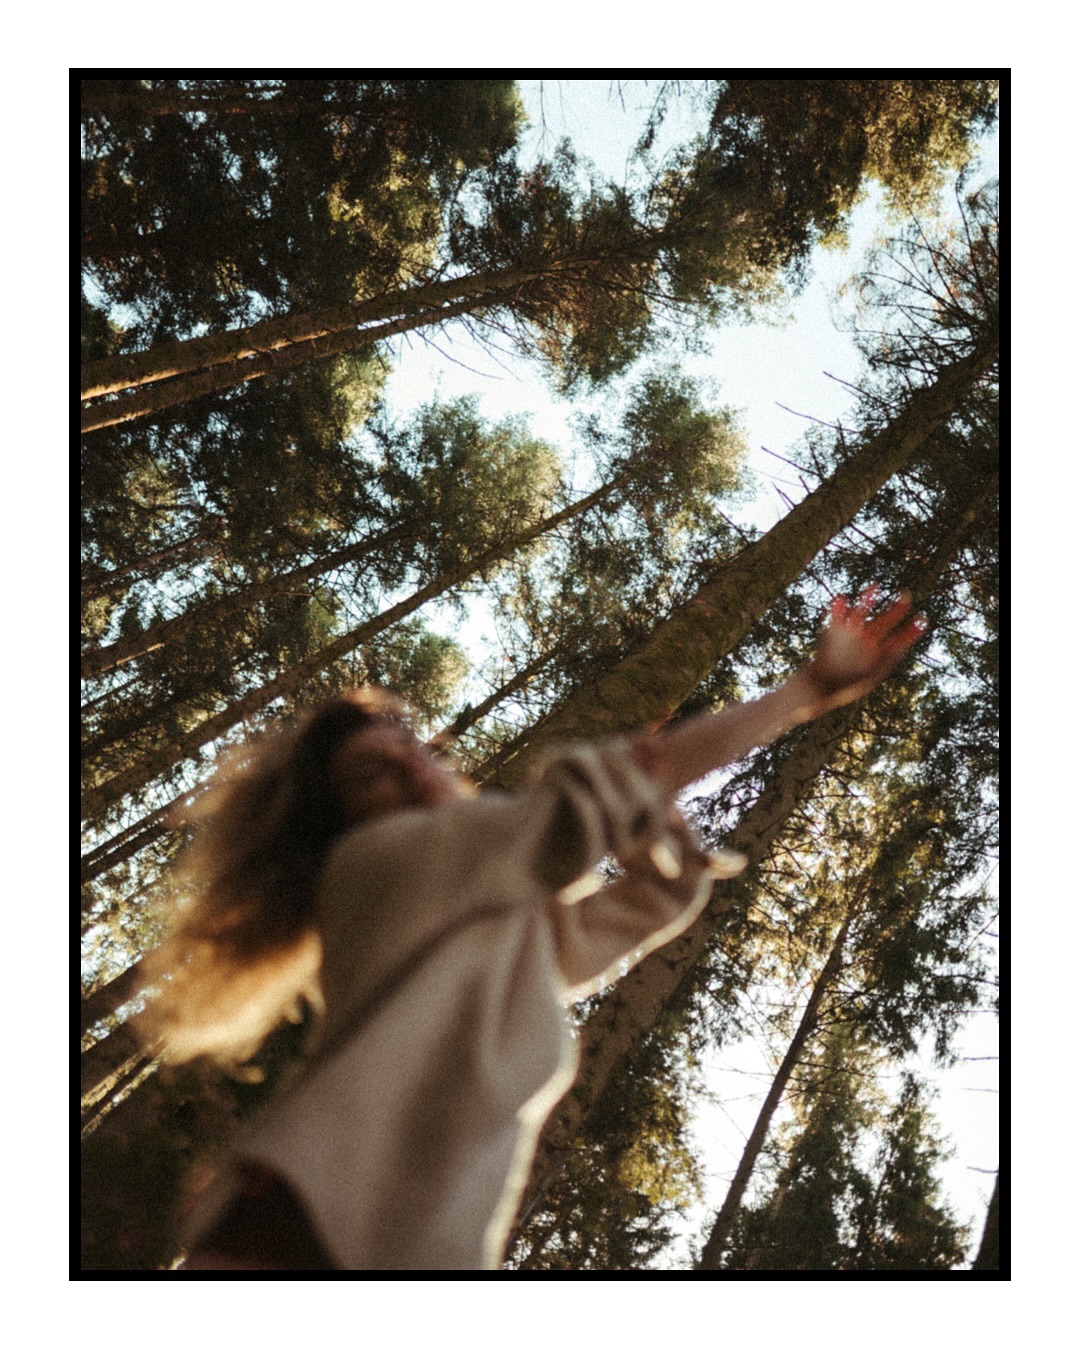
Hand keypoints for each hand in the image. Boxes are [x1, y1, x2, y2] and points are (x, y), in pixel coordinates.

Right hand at [802, 585, 926, 710]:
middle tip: (907, 595)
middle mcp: (866, 640)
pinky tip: (842, 598)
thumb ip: (885, 660)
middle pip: (884, 621)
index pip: (898, 640)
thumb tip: (901, 646)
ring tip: (874, 586)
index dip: (910, 630)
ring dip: (867, 600)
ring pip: (861, 613)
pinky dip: (838, 607)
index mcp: (877, 653)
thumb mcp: (870, 675)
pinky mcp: (833, 630)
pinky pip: (837, 615)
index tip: (922, 620)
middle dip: (896, 609)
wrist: (820, 685)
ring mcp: (850, 634)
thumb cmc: (846, 684)